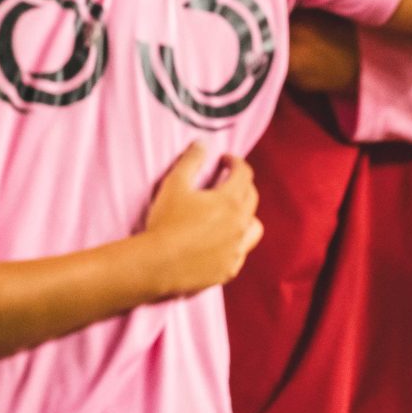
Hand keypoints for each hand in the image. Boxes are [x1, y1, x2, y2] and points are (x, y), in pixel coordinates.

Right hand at [137, 143, 262, 296]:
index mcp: (230, 201)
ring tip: (231, 214)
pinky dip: (236, 243)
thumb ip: (191, 160)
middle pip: (252, 198)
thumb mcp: (175, 184)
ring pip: (254, 228)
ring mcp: (236, 249)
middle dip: (242, 184)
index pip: (244, 174)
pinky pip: (241, 252)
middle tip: (227, 181)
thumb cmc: (166, 222)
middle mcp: (240, 225)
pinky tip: (223, 241)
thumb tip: (203, 143)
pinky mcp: (229, 270)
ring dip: (246, 216)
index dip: (235, 162)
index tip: (225, 160)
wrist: (158, 264)